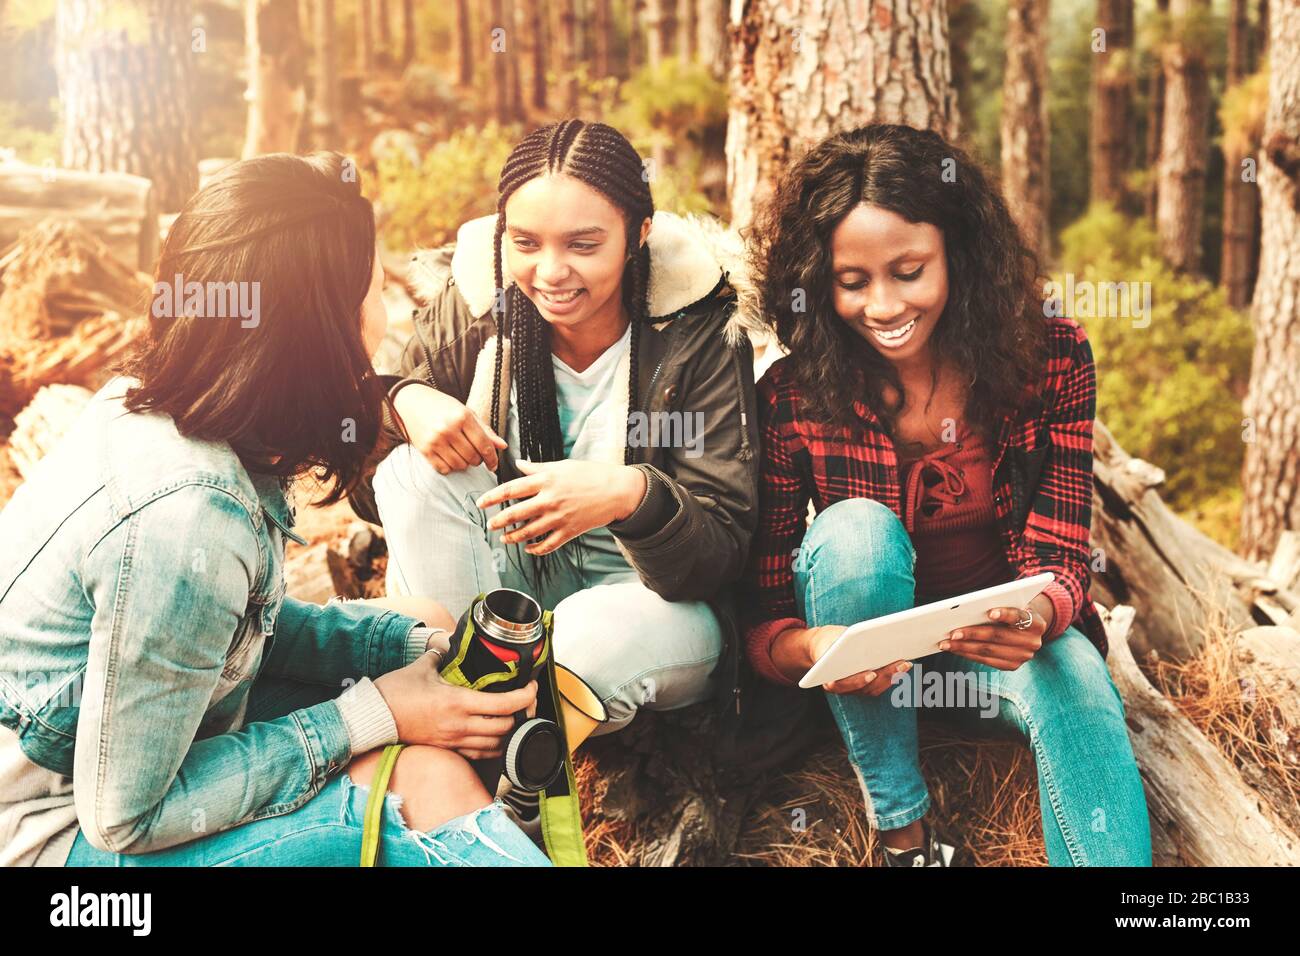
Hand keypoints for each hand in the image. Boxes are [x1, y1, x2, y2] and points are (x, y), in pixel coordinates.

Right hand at [373, 653, 536, 759]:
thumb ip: (441, 654)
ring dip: (510, 732)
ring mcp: (454, 741)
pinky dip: (494, 746)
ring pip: (496, 745)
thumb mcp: (422, 667)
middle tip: (526, 700)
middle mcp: (460, 725)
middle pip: (506, 727)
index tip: (531, 685)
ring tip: (515, 717)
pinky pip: (480, 754)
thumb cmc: (395, 692)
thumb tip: (449, 644)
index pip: (504, 704)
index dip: (526, 696)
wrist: (373, 718)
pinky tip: (497, 735)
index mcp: (458, 702)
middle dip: (522, 714)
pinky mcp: (448, 749)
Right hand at [395, 383, 507, 474]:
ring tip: (461, 453)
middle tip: (474, 453)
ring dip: (464, 464)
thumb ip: (485, 431)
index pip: (484, 445)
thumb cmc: (443, 407)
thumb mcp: (467, 413)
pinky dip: (450, 467)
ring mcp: (435, 440)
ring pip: (460, 465)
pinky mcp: (425, 450)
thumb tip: (503, 446)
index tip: (493, 465)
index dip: (492, 458)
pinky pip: (444, 469)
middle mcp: (449, 428)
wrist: (412, 402)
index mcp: (463, 417)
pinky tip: (449, 457)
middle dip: (477, 460)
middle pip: (473, 458)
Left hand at [475, 459, 646, 555]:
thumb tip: (518, 463)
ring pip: (529, 532)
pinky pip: (547, 545)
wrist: (616, 491)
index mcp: (546, 480)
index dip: (492, 497)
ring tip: (504, 538)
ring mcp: (559, 517)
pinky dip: (535, 549)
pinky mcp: (569, 531)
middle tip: (490, 524)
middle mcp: (550, 500)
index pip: (512, 489)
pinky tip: (527, 548)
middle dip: (499, 521)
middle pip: (516, 513)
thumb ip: (537, 467)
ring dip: (513, 537)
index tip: (480, 503)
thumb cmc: (590, 474)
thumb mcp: (562, 465)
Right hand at [773, 625, 910, 696]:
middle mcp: (844, 688)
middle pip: (866, 686)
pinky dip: (893, 675)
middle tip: (900, 663)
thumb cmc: (828, 641)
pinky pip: (881, 684)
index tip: (871, 674)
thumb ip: (839, 643)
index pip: (841, 684)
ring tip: (906, 662)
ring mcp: (857, 689)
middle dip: (885, 674)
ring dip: (893, 675)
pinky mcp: (868, 685)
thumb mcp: (830, 639)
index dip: (857, 681)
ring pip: (876, 687)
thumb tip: (858, 638)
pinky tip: (904, 664)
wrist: (826, 646)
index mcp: (829, 679)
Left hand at [937, 595, 1054, 669]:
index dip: (1005, 614)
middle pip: (998, 636)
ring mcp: (1024, 656)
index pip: (1019, 616)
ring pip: (989, 651)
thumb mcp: (1013, 603)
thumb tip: (967, 609)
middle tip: (952, 632)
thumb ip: (1000, 604)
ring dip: (964, 647)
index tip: (990, 612)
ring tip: (946, 643)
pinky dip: (968, 654)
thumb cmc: (1014, 609)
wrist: (1029, 628)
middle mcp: (1033, 642)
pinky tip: (955, 648)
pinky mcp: (1013, 666)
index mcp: (1036, 622)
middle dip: (973, 634)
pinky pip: (987, 661)